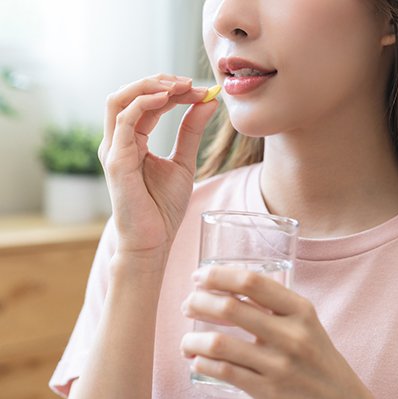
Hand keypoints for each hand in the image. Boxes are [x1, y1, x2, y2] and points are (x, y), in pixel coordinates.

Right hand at [99, 74, 217, 259]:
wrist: (153, 240)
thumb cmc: (163, 207)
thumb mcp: (183, 162)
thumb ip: (190, 132)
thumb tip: (208, 102)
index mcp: (132, 141)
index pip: (148, 104)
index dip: (174, 92)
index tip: (202, 91)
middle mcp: (118, 141)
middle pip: (129, 94)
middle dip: (160, 82)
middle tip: (190, 83)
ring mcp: (113, 149)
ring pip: (120, 99)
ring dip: (151, 86)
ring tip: (181, 86)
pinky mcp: (116, 160)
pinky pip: (124, 119)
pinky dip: (145, 102)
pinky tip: (169, 98)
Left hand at [181, 266, 373, 398]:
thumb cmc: (315, 352)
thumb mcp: (304, 320)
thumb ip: (273, 303)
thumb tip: (225, 287)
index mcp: (300, 309)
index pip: (251, 282)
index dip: (218, 275)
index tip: (199, 276)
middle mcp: (291, 334)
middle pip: (230, 308)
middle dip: (198, 301)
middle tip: (188, 304)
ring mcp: (279, 365)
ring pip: (219, 343)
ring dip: (192, 338)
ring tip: (187, 339)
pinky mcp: (268, 392)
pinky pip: (224, 372)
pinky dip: (202, 363)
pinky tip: (197, 359)